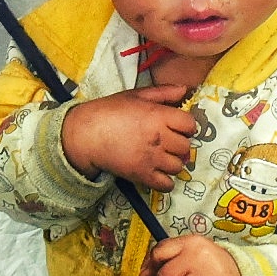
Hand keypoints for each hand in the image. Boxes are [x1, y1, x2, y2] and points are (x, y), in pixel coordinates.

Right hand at [61, 85, 194, 190]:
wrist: (86, 134)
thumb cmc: (110, 111)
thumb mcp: (136, 95)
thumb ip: (163, 92)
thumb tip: (185, 90)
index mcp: (158, 115)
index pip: (190, 124)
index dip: (186, 125)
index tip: (178, 126)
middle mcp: (159, 138)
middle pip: (185, 146)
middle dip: (180, 144)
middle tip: (169, 142)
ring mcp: (151, 158)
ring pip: (178, 166)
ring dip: (173, 162)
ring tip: (162, 157)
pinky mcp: (142, 175)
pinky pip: (167, 185)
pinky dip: (166, 181)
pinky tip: (158, 172)